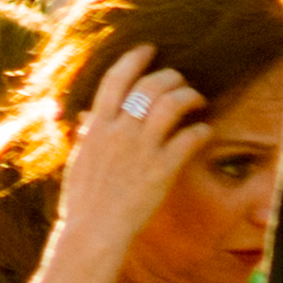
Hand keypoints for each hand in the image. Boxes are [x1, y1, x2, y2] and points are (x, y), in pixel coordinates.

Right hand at [42, 53, 209, 266]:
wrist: (92, 232)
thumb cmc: (82, 200)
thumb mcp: (78, 160)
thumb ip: (87, 135)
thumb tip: (88, 118)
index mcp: (96, 127)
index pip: (116, 79)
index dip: (135, 59)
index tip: (149, 50)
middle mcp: (119, 132)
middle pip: (151, 86)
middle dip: (172, 78)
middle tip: (180, 83)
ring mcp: (142, 149)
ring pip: (173, 103)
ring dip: (190, 96)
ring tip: (196, 101)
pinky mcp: (163, 169)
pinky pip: (191, 137)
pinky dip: (201, 130)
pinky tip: (203, 132)